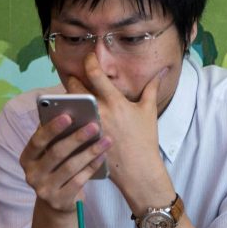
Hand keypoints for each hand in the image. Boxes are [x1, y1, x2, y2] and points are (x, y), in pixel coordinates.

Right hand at [19, 111, 112, 212]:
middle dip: (77, 138)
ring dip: (90, 152)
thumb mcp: (49, 155)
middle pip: (56, 153)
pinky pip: (78, 181)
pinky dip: (92, 167)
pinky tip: (102, 156)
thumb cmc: (55, 169)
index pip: (37, 141)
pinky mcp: (59, 201)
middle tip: (94, 126)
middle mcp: (32, 175)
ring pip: (70, 167)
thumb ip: (55, 138)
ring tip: (105, 140)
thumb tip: (71, 115)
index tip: (68, 116)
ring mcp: (44, 190)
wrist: (56, 201)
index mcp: (27, 158)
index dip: (52, 128)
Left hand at [63, 53, 172, 211]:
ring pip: (68, 105)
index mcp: (115, 102)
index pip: (95, 73)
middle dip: (72, 79)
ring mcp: (87, 126)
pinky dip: (65, 118)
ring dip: (66, 99)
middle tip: (73, 76)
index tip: (88, 57)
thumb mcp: (149, 111)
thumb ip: (152, 88)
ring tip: (69, 95)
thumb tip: (162, 71)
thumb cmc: (145, 140)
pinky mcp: (81, 139)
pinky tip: (64, 115)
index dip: (89, 61)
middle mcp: (98, 112)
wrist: (138, 170)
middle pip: (74, 87)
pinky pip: (66, 124)